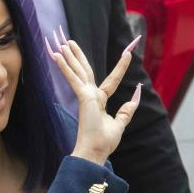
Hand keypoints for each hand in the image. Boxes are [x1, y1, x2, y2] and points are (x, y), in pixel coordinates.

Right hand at [46, 32, 139, 165]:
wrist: (96, 151)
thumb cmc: (105, 141)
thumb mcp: (121, 121)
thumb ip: (128, 107)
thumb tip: (137, 91)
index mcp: (99, 101)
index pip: (111, 80)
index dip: (120, 67)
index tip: (127, 53)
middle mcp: (91, 96)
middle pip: (86, 70)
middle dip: (78, 55)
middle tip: (70, 41)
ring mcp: (85, 96)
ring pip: (78, 71)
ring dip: (70, 56)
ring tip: (63, 42)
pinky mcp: (82, 97)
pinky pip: (73, 78)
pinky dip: (65, 67)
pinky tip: (57, 55)